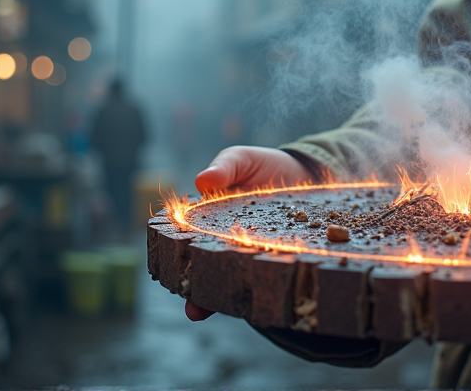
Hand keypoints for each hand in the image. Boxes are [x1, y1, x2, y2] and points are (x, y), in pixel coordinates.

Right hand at [184, 146, 313, 321]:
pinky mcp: (271, 256)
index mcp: (207, 215)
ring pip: (227, 276)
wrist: (304, 173)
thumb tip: (202, 181)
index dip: (171, 248)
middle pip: (201, 264)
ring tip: (203, 310)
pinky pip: (260, 274)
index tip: (166, 260)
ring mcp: (246, 251)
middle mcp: (222, 238)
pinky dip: (255, 286)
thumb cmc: (262, 166)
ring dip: (216, 295)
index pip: (182, 235)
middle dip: (192, 284)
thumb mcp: (242, 160)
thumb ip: (225, 167)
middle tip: (189, 305)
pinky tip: (254, 299)